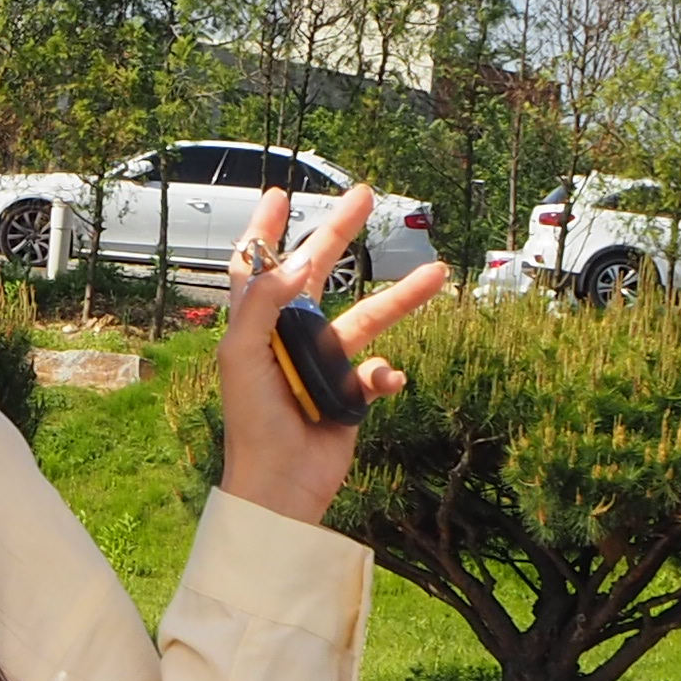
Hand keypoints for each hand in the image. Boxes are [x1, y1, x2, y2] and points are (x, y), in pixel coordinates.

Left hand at [213, 182, 451, 530]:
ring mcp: (324, 362)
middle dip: (339, 233)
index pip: (257, 266)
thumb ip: (262, 304)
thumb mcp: (243, 356)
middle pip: (319, 271)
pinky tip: (385, 382)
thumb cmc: (253, 422)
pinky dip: (386, 375)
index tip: (279, 196)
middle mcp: (291, 335)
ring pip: (368, 317)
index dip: (265, 230)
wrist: (282, 485)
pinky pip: (379, 372)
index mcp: (257, 324)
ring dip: (402, 296)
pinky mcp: (352, 392)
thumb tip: (295, 262)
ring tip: (438, 272)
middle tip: (364, 196)